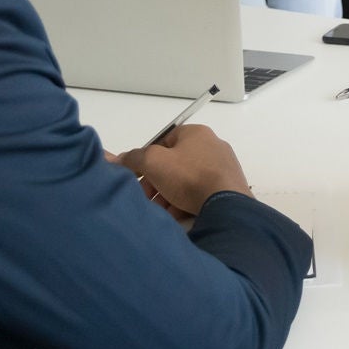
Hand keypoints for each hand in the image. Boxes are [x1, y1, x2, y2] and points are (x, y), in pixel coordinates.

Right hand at [116, 124, 249, 221]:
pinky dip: (186, 201)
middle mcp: (212, 146)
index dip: (147, 159)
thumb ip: (134, 157)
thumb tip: (119, 158)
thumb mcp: (153, 162)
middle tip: (146, 198)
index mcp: (196, 133)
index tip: (138, 177)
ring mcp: (223, 167)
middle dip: (156, 182)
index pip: (164, 141)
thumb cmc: (188, 177)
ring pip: (186, 180)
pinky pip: (201, 192)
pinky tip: (177, 215)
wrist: (225, 204)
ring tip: (160, 211)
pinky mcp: (228, 186)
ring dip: (169, 195)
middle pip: (174, 164)